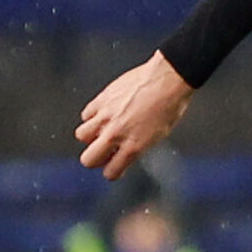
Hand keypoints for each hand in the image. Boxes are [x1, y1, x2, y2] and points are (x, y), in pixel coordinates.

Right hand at [76, 51, 193, 178]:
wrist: (167, 79)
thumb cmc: (170, 106)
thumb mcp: (158, 134)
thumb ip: (137, 146)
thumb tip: (124, 152)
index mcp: (134, 146)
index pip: (111, 172)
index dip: (112, 172)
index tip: (114, 168)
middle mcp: (116, 134)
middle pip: (88, 159)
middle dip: (94, 159)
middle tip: (103, 153)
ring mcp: (106, 116)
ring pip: (82, 136)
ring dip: (91, 136)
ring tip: (103, 131)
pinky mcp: (101, 100)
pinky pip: (86, 115)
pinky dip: (92, 117)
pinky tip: (104, 114)